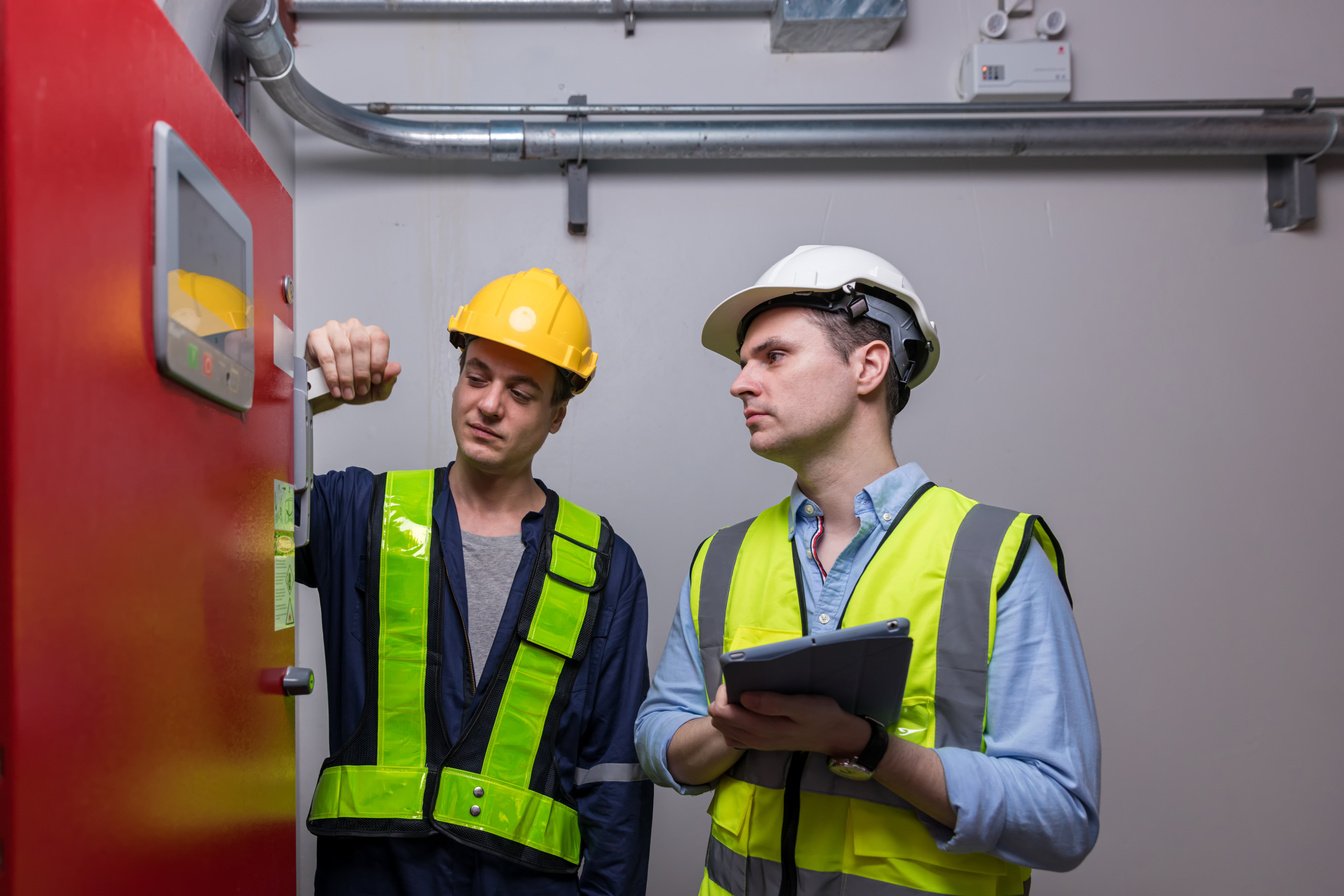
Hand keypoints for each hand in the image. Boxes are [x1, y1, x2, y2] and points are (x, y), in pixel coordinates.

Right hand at [305, 318, 400, 407]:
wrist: (327, 390)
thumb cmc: (353, 384)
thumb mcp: (375, 388)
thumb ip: (387, 380)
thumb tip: (396, 368)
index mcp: (371, 334)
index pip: (380, 339)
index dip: (378, 361)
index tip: (376, 380)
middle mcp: (354, 327)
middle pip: (361, 343)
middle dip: (362, 371)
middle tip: (360, 389)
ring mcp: (334, 329)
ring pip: (343, 349)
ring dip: (346, 375)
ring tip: (347, 392)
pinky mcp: (316, 337)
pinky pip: (326, 355)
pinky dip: (332, 375)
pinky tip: (335, 387)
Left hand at [707, 685, 869, 756]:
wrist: (835, 735)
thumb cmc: (821, 714)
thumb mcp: (802, 705)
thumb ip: (772, 703)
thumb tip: (744, 697)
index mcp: (762, 728)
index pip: (723, 712)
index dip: (724, 694)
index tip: (737, 681)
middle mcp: (755, 739)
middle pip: (719, 721)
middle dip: (722, 701)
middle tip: (738, 687)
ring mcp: (757, 744)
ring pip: (724, 729)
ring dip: (726, 712)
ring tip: (740, 698)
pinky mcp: (761, 744)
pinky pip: (734, 736)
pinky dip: (732, 723)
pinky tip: (744, 712)